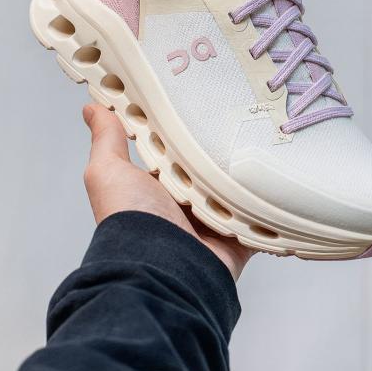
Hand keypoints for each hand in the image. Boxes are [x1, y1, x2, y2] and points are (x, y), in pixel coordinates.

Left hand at [82, 104, 252, 279]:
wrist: (163, 269)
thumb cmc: (130, 220)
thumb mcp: (109, 171)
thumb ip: (107, 139)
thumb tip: (92, 109)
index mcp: (157, 187)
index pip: (176, 153)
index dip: (185, 132)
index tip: (201, 102)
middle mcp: (184, 206)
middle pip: (210, 171)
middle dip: (222, 152)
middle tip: (242, 121)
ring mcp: (212, 224)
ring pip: (236, 191)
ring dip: (246, 177)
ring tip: (266, 146)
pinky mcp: (237, 239)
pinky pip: (260, 218)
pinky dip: (267, 207)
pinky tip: (279, 183)